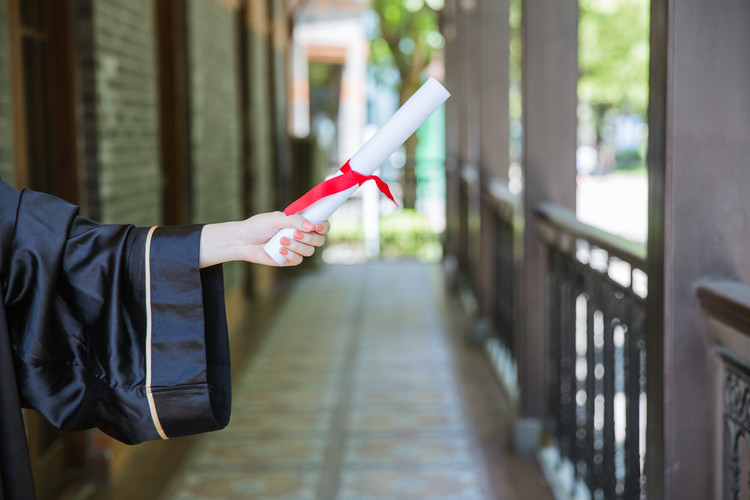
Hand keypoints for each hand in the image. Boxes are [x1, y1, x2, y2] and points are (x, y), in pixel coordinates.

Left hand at [199, 212, 329, 267]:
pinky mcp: (289, 259)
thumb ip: (294, 220)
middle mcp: (301, 235)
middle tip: (295, 234)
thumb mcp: (275, 218)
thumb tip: (311, 226)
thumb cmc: (258, 226)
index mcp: (301, 223)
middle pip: (319, 240)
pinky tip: (279, 250)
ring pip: (309, 251)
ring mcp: (296, 248)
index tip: (317, 227)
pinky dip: (290, 254)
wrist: (243, 241)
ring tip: (281, 241)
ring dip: (297, 246)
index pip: (321, 225)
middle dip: (309, 238)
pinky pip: (298, 259)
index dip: (324, 226)